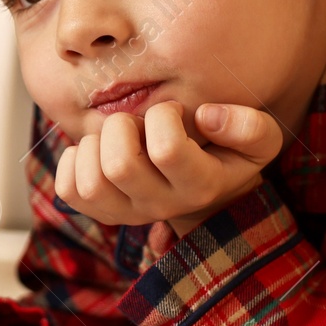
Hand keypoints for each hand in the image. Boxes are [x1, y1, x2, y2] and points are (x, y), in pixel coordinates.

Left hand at [54, 101, 283, 235]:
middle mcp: (160, 206)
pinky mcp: (99, 212)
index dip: (163, 116)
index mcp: (199, 186)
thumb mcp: (257, 142)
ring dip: (95, 145)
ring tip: (116, 139)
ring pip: (90, 181)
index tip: (172, 111)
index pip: (167, 150)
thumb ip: (250, 128)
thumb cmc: (225, 154)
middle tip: (136, 124)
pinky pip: (68, 190)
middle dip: (121, 126)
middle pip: (120, 165)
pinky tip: (96, 153)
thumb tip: (207, 116)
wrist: (206, 195)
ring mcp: (126, 214)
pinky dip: (73, 161)